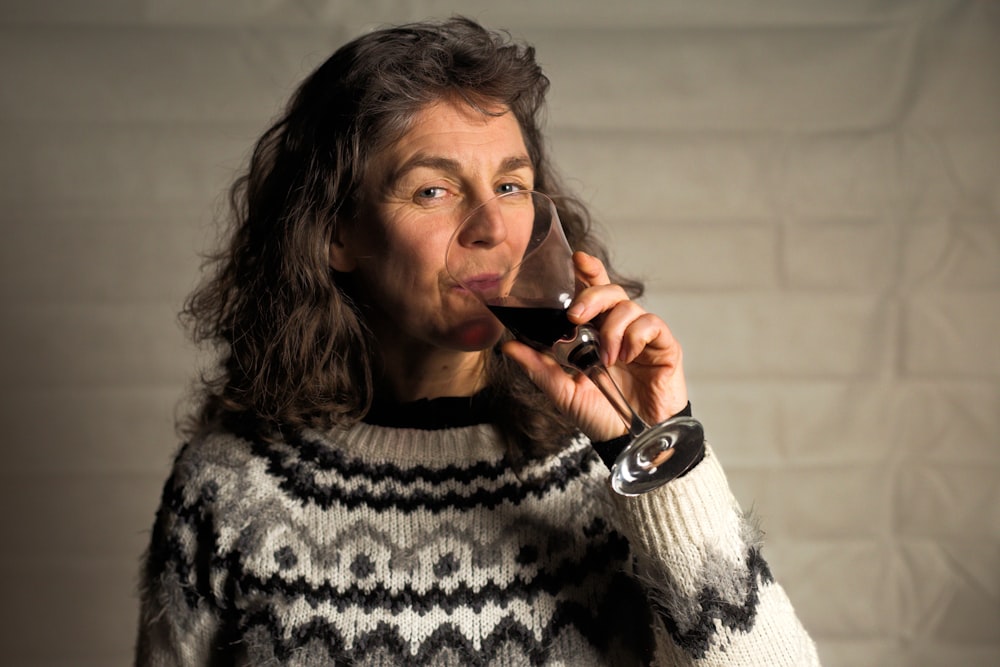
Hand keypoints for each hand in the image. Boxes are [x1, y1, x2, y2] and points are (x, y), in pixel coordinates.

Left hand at [501, 251, 688, 440]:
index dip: (588, 271)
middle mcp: (619, 328)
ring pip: (628, 306)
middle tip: (576, 317)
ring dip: (612, 330)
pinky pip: (651, 324)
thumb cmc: (602, 416)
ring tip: (606, 359)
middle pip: (610, 291)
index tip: (577, 259)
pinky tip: (627, 357)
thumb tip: (507, 346)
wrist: (634, 441)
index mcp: (596, 333)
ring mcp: (642, 336)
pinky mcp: (664, 346)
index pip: (592, 292)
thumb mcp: (563, 392)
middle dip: (591, 295)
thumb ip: (539, 367)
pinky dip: (634, 337)